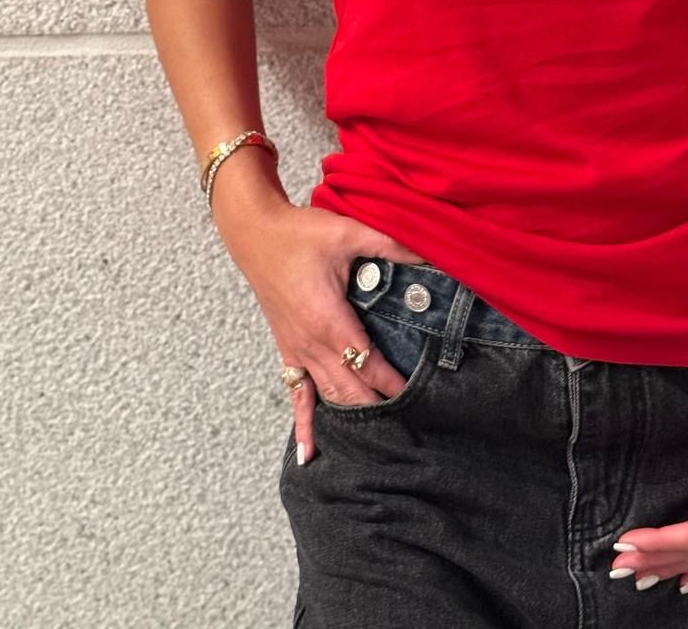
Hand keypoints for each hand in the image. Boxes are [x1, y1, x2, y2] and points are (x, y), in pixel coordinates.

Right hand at [226, 201, 427, 464]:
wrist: (256, 234)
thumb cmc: (300, 233)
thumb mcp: (349, 232)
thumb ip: (391, 245)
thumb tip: (431, 253)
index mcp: (330, 321)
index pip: (369, 364)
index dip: (393, 383)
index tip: (419, 397)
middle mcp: (312, 345)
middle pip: (351, 390)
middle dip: (379, 407)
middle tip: (409, 424)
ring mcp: (297, 352)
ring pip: (329, 397)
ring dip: (353, 416)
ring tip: (378, 441)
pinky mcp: (287, 350)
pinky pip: (297, 395)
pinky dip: (305, 425)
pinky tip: (308, 455)